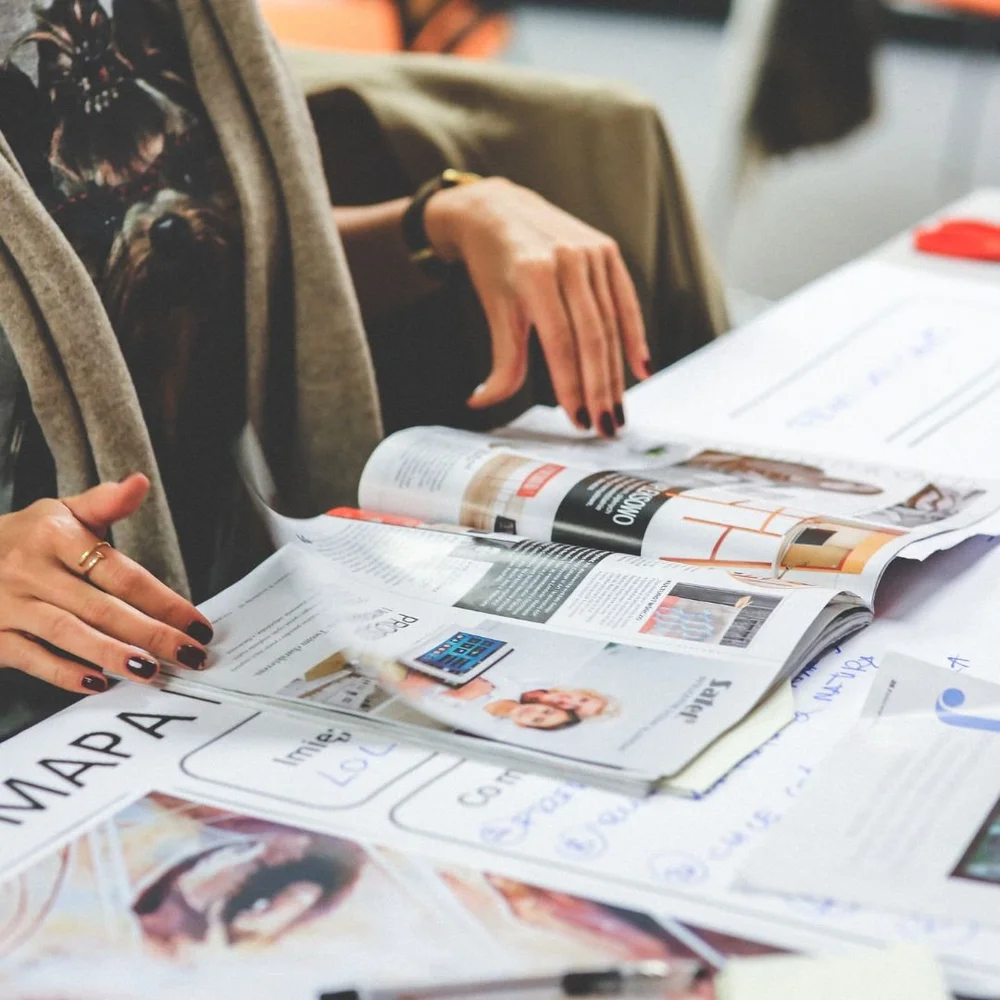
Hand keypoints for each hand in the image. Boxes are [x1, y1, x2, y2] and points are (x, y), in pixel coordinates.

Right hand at [0, 473, 213, 692]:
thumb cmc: (22, 540)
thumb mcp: (59, 513)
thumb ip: (104, 504)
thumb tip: (140, 483)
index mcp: (55, 535)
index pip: (120, 573)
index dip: (162, 600)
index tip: (196, 622)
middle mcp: (30, 569)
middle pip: (101, 606)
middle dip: (151, 633)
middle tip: (189, 654)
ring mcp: (8, 604)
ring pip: (68, 632)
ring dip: (113, 654)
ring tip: (151, 670)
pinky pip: (31, 657)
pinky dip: (64, 672)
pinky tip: (99, 682)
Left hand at [424, 177, 650, 435]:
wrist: (498, 210)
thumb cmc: (493, 265)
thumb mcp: (495, 310)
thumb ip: (500, 360)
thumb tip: (482, 402)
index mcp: (535, 274)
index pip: (560, 342)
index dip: (571, 385)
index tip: (579, 420)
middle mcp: (568, 260)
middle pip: (591, 337)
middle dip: (599, 388)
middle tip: (605, 426)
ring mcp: (592, 253)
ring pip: (610, 324)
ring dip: (616, 373)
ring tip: (617, 409)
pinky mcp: (608, 250)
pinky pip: (626, 301)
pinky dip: (635, 336)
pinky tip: (640, 369)